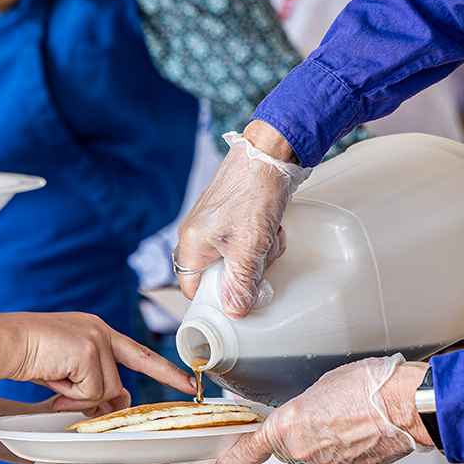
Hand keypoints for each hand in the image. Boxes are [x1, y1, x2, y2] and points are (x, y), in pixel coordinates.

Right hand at [0, 312, 195, 409]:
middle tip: (61, 386)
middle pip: (116, 384)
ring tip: (52, 376)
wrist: (3, 341)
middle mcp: (101, 330)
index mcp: (97, 331)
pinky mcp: (89, 350)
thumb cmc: (28, 355)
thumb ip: (93, 384)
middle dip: (91, 398)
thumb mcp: (67, 371)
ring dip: (76, 395)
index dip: (163, 370)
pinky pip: (91, 393)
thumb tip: (116, 405)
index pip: (137, 353)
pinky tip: (51, 375)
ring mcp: (97, 339)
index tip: (187, 383)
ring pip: (105, 391)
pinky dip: (69, 394)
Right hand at [174, 122, 310, 316]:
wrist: (269, 153)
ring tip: (269, 237)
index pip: (194, 289)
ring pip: (235, 259)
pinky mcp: (228, 215)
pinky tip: (271, 227)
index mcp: (191, 243)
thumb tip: (235, 310)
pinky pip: (243, 242)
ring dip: (257, 255)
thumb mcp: (250, 245)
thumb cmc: (254, 190)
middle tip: (260, 259)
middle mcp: (196, 234)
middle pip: (218, 275)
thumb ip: (241, 282)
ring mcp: (212, 224)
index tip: (239, 300)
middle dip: (245, 272)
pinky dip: (259, 240)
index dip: (216, 299)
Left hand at [203, 356, 430, 463]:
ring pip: (316, 453)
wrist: (407, 404)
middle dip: (299, 432)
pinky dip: (347, 446)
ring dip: (327, 437)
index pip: (249, 450)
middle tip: (323, 409)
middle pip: (288, 447)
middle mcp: (304, 450)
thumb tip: (301, 412)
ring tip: (350, 413)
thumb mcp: (322, 383)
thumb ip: (301, 403)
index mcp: (288, 425)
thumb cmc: (369, 385)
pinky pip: (339, 459)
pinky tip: (362, 426)